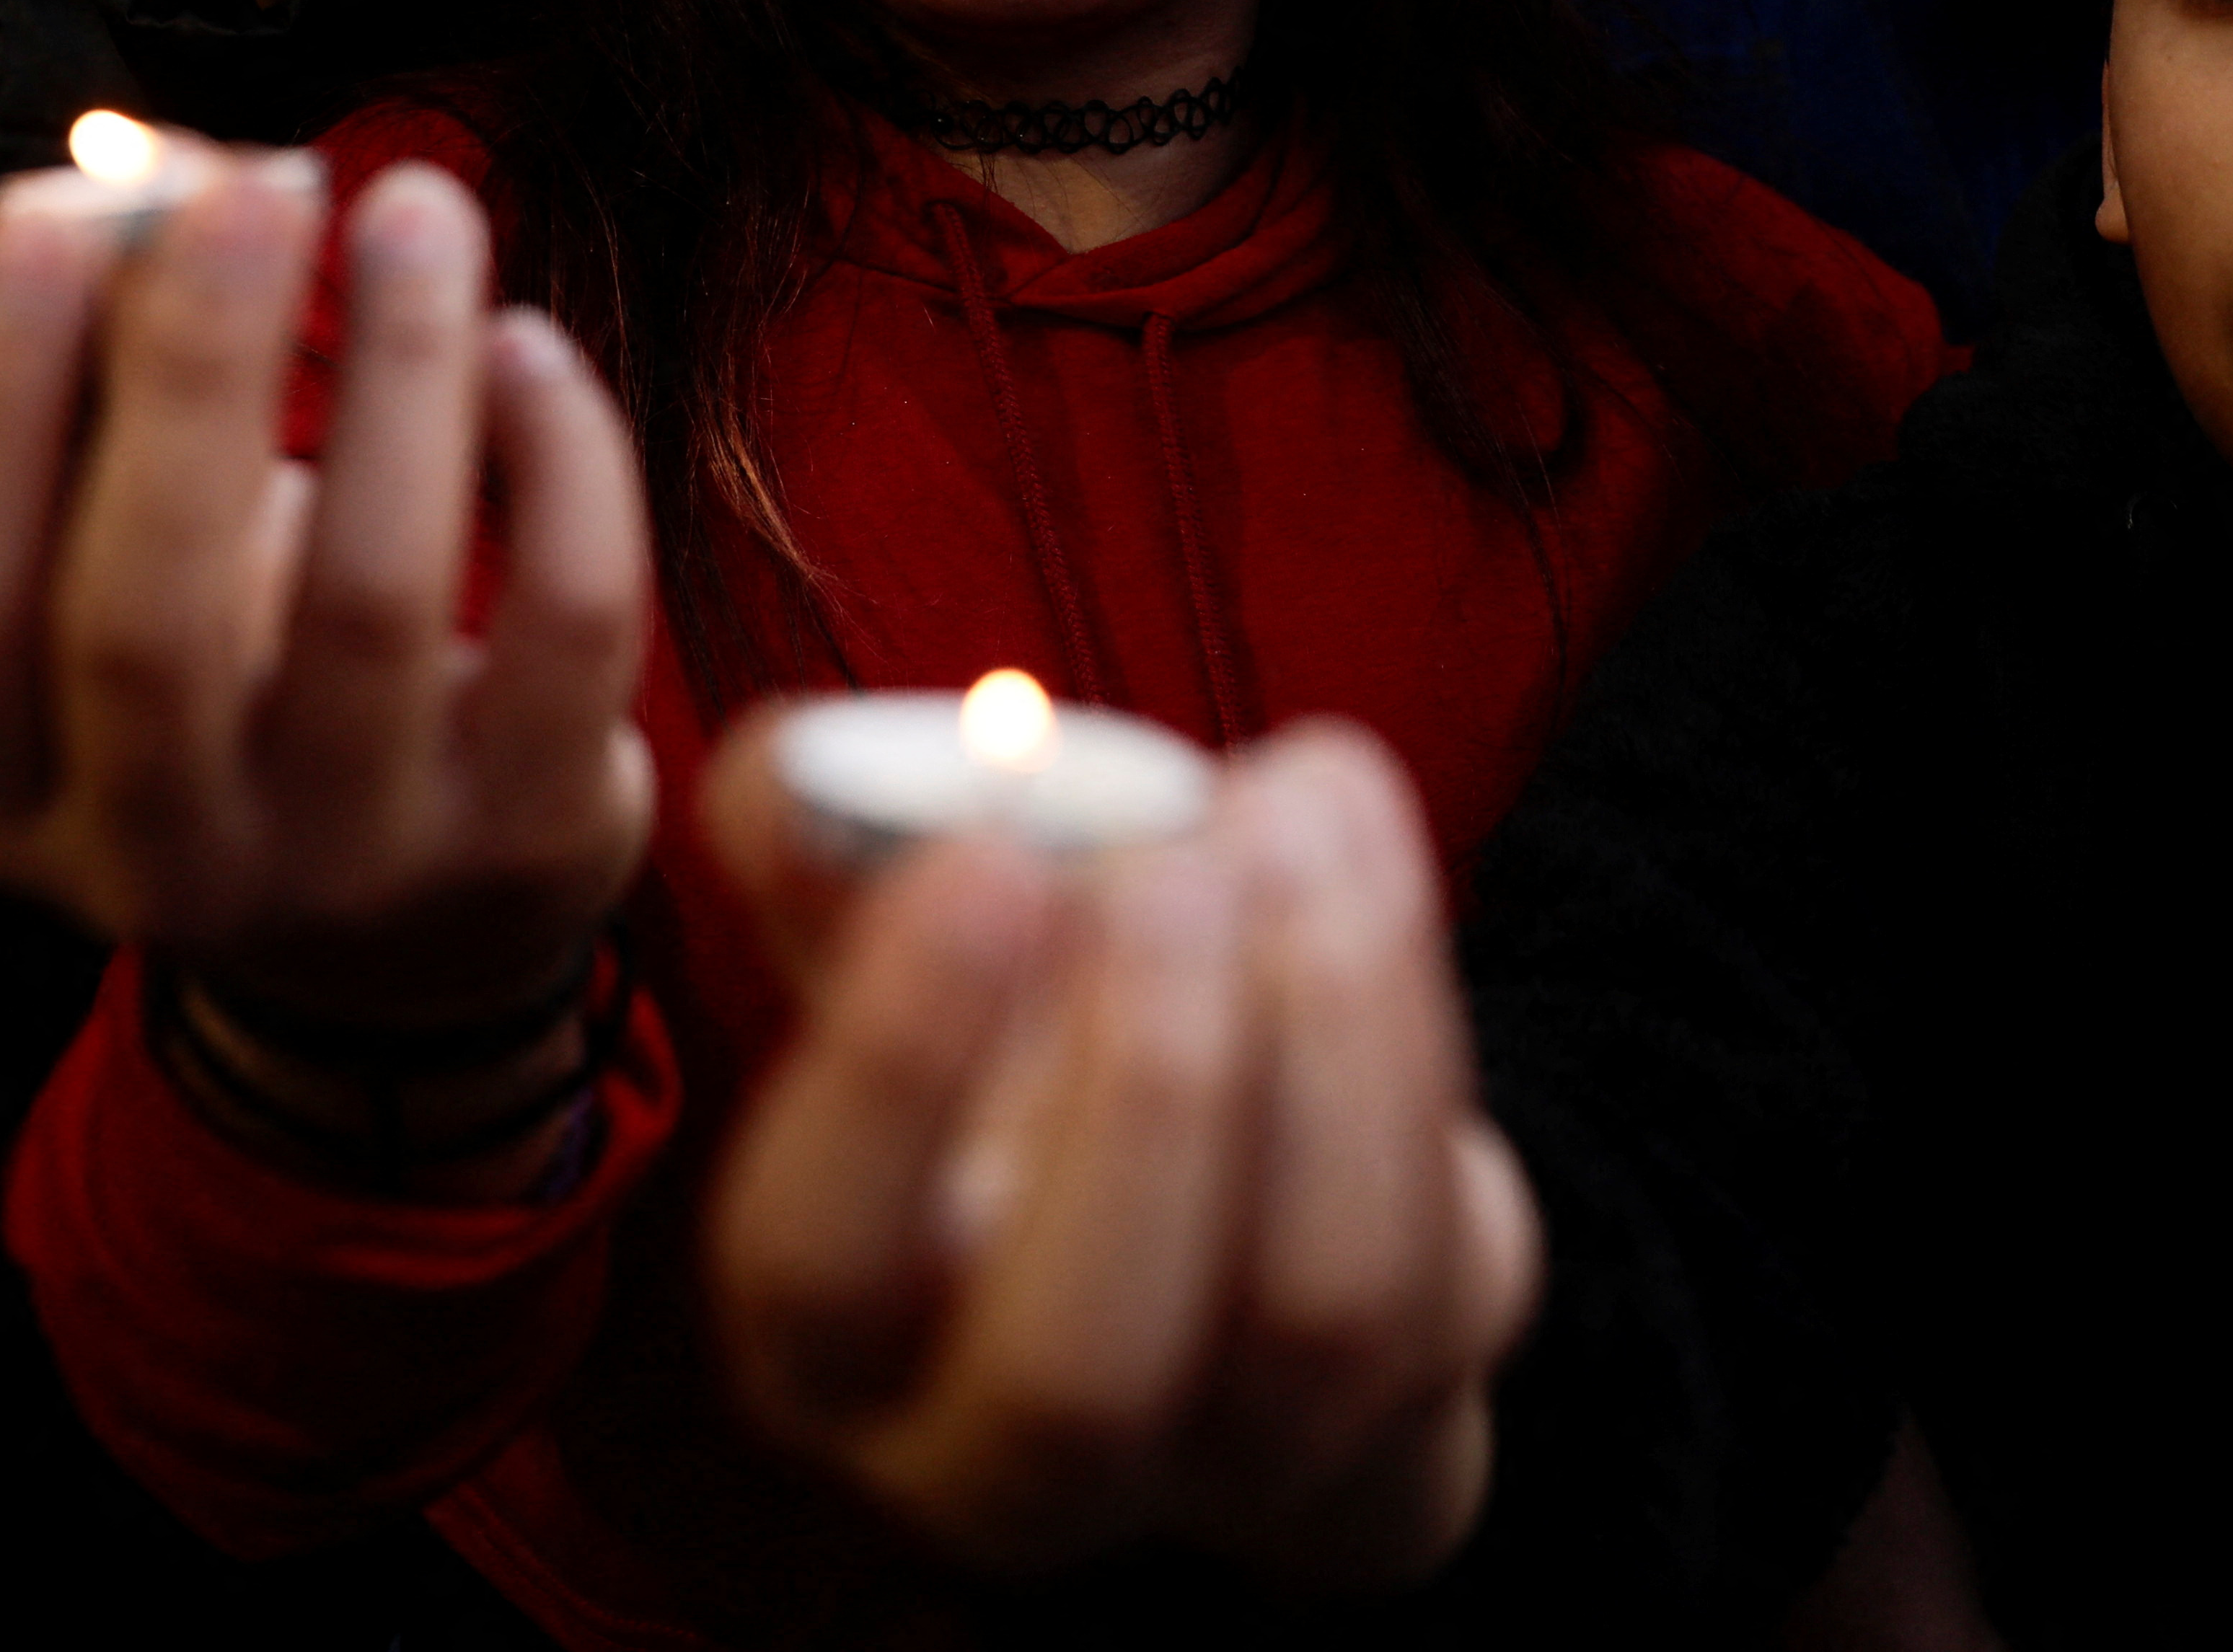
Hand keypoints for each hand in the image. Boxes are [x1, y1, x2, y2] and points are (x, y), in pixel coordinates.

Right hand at [0, 154, 657, 1120]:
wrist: (420, 948)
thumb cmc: (253, 696)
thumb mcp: (152, 580)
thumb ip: (125, 397)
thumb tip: (160, 168)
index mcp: (10, 792)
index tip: (52, 207)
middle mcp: (159, 857)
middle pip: (145, 615)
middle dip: (195, 370)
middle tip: (258, 182)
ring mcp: (352, 866)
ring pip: (370, 600)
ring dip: (394, 370)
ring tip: (416, 209)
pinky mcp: (532, 841)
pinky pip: (567, 626)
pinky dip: (559, 465)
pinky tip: (528, 353)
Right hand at [702, 721, 1540, 1588]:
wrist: (1210, 1165)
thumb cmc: (1002, 1044)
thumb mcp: (886, 949)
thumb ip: (818, 843)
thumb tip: (796, 779)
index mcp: (835, 1342)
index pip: (818, 1271)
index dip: (895, 1073)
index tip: (983, 857)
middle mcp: (1017, 1453)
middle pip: (1076, 1379)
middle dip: (1147, 1093)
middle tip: (1168, 867)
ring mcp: (1239, 1450)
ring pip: (1316, 1305)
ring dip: (1320, 1014)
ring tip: (1279, 812)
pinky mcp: (1412, 1391)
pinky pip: (1436, 1233)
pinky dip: (1405, 1000)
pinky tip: (1343, 826)